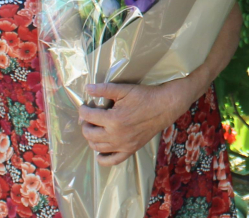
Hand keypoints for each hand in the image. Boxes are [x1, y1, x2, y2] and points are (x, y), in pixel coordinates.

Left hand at [79, 81, 196, 166]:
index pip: (88, 116)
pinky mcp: (130, 150)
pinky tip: (100, 151)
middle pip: (89, 134)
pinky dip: (102, 158)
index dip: (83, 110)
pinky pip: (112, 160)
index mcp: (112, 119)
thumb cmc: (145, 96)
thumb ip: (104, 89)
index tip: (84, 106)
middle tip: (89, 117)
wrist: (165, 106)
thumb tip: (87, 88)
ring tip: (95, 128)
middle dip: (85, 124)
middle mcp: (115, 135)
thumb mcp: (124, 89)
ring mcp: (123, 145)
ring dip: (91, 138)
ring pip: (97, 147)